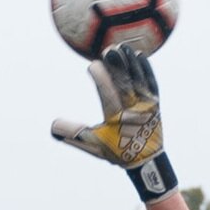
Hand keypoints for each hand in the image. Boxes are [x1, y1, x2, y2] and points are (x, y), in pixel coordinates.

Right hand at [52, 44, 178, 201]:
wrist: (147, 162)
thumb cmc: (116, 151)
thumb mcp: (94, 145)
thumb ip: (74, 134)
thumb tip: (52, 125)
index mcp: (116, 120)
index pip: (107, 95)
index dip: (101, 79)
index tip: (93, 64)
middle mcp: (133, 111)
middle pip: (124, 85)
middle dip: (117, 67)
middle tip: (109, 49)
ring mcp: (146, 106)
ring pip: (138, 81)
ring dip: (131, 62)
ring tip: (123, 46)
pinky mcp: (156, 103)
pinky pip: (152, 83)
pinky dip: (146, 69)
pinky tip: (140, 55)